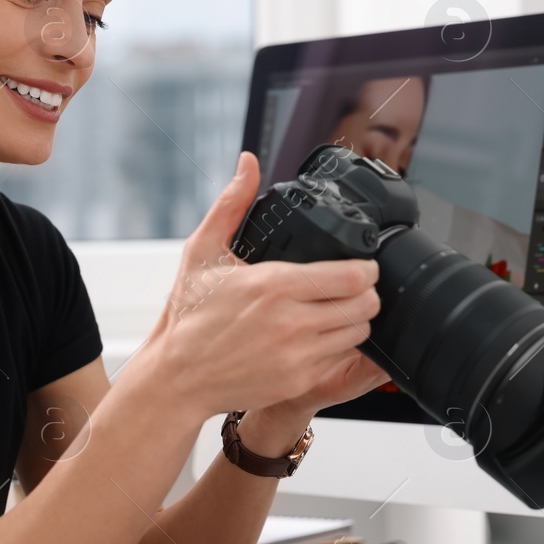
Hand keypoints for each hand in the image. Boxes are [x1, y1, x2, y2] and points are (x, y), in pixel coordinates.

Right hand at [134, 152, 381, 422]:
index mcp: (273, 284)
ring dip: (356, 318)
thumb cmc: (190, 316)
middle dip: (366, 292)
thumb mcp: (203, 251)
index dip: (366, 268)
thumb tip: (248, 163)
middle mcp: (290, 321)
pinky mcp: (299, 381)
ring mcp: (297, 355)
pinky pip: (341, 359)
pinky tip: (321, 334)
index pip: (351, 276)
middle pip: (365, 304)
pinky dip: (339, 345)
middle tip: (354, 286)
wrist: (178, 376)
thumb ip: (232, 204)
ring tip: (338, 309)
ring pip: (359, 332)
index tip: (361, 265)